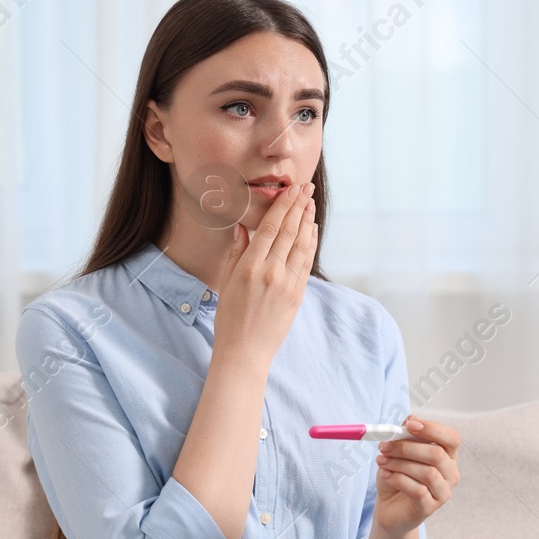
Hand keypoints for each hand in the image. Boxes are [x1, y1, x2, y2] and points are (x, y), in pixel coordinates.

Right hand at [211, 182, 317, 367]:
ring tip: (311, 203)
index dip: (283, 205)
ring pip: (301, 244)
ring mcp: (287, 284)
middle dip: (298, 206)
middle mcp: (271, 272)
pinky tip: (312, 230)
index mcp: (250, 267)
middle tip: (306, 187)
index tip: (291, 189)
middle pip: (289, 231)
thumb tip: (243, 227)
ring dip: (307, 221)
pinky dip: (311, 243)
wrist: (245, 351)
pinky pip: (306, 262)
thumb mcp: (227, 281)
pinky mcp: (297, 295)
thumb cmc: (230, 318)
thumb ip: (237, 252)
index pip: (270, 227)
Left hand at [373, 415, 460, 535]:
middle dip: (407, 447)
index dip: (433, 429)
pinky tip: (386, 475)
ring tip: (382, 461)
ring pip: (427, 473)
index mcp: (447, 456)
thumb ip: (406, 436)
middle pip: (437, 455)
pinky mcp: (429, 508)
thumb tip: (411, 419)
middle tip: (385, 446)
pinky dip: (398, 479)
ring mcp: (442, 493)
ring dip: (400, 464)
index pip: (451, 438)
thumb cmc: (397, 477)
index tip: (409, 425)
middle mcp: (450, 474)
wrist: (389, 509)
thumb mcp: (398, 453)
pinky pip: (418, 491)